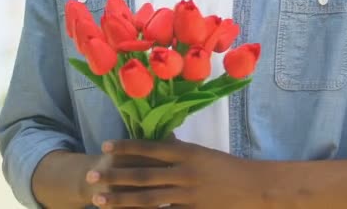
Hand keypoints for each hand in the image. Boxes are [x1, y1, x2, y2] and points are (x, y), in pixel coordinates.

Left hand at [86, 139, 265, 207]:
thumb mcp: (203, 154)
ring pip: (148, 199)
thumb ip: (181, 152)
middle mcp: (184, 173)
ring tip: (99, 201)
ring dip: (121, 200)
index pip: (150, 148)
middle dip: (114, 177)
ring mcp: (188, 195)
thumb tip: (160, 145)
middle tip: (91, 177)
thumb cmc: (228, 168)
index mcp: (187, 153)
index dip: (126, 148)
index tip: (105, 147)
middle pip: (142, 175)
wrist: (255, 187)